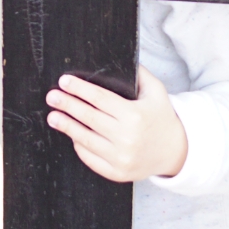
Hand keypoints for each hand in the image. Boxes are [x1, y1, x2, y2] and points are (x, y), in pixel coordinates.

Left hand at [45, 65, 187, 183]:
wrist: (176, 151)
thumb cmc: (161, 117)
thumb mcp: (156, 91)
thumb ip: (140, 73)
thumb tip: (119, 56)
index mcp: (135, 115)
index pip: (100, 98)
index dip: (80, 89)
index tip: (64, 81)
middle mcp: (127, 137)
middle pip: (89, 118)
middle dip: (68, 105)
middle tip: (52, 97)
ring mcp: (121, 157)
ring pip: (86, 139)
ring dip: (67, 126)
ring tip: (53, 117)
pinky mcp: (117, 173)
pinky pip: (91, 159)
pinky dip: (79, 146)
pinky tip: (71, 135)